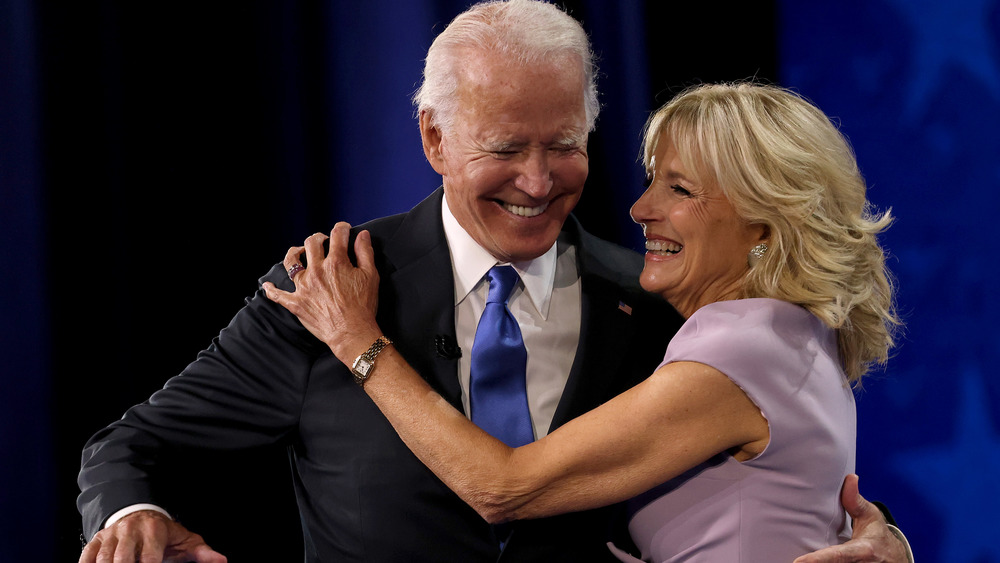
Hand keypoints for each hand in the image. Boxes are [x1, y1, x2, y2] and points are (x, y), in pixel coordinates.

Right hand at [78, 510, 225, 562]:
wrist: (140, 514)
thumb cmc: (163, 533)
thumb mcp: (185, 539)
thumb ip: (202, 552)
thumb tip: (221, 560)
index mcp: (154, 531)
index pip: (150, 558)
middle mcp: (131, 531)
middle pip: (123, 559)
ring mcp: (112, 535)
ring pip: (104, 558)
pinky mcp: (97, 540)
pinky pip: (86, 556)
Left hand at [263, 222, 382, 362]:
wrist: (352, 333)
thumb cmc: (363, 306)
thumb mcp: (371, 276)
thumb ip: (365, 253)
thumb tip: (362, 235)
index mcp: (336, 263)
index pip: (337, 235)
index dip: (341, 228)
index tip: (344, 229)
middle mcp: (317, 270)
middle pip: (311, 243)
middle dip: (318, 238)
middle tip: (324, 241)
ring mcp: (304, 287)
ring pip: (291, 262)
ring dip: (295, 253)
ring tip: (299, 252)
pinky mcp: (296, 303)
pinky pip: (278, 296)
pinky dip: (272, 290)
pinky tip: (267, 286)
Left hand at [793, 474, 908, 562]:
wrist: (893, 558)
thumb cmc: (876, 534)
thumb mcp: (870, 516)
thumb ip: (855, 500)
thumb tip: (850, 478)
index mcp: (862, 550)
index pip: (838, 555)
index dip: (819, 559)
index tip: (798, 561)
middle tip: (790, 561)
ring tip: (793, 560)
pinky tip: (805, 562)